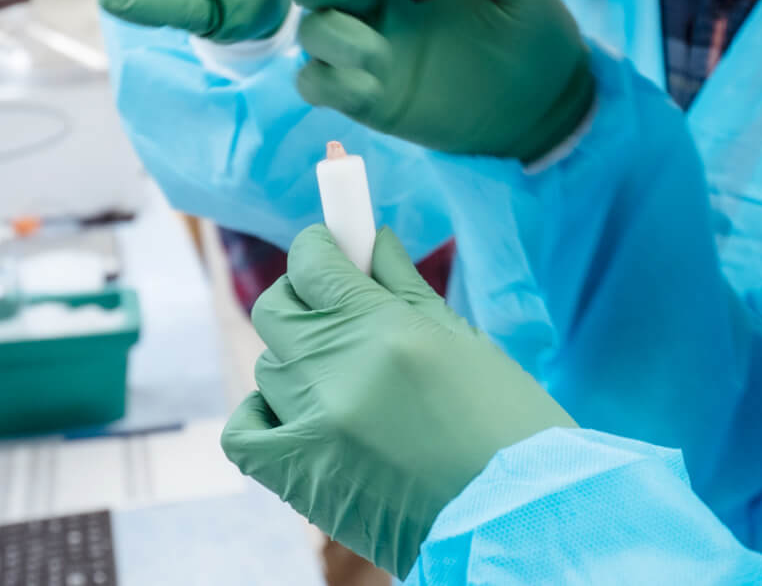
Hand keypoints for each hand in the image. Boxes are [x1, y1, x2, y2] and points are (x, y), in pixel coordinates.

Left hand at [221, 226, 574, 577]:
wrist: (516, 519)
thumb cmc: (507, 426)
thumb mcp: (464, 342)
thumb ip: (404, 287)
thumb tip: (372, 242)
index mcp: (382, 329)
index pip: (310, 261)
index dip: (321, 248)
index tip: (334, 252)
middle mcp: (335, 372)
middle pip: (276, 308)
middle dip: (304, 298)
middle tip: (339, 310)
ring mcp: (311, 428)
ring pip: (269, 368)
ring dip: (299, 364)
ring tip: (346, 382)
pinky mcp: (299, 479)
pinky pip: (245, 432)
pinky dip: (263, 417)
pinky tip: (299, 417)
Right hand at [280, 0, 594, 160]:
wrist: (549, 102)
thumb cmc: (532, 27)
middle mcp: (372, 0)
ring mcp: (366, 49)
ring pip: (309, 30)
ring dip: (331, 35)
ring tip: (376, 54)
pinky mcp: (365, 97)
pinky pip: (314, 83)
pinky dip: (327, 82)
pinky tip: (369, 86)